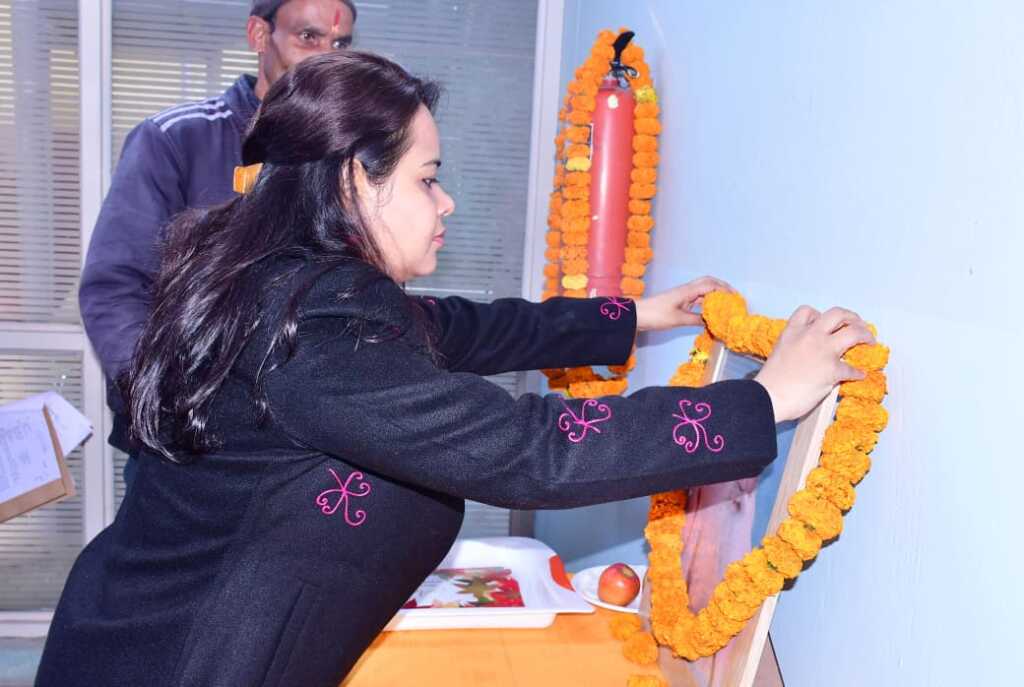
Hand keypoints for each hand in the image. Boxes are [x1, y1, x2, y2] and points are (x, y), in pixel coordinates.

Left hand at [634, 276, 733, 331]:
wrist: (637, 315)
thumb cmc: (656, 315)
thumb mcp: (678, 319)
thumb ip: (696, 319)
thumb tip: (712, 322)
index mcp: (687, 291)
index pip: (711, 285)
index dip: (724, 290)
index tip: (735, 298)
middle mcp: (686, 290)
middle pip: (708, 282)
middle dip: (722, 286)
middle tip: (733, 296)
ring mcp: (682, 295)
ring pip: (702, 289)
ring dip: (714, 292)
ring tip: (725, 302)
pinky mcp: (678, 301)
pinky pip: (696, 296)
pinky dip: (706, 300)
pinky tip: (709, 309)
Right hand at [753, 306, 874, 422]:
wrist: (768, 397)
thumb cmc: (770, 382)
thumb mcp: (780, 353)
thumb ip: (795, 346)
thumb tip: (811, 354)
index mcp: (793, 332)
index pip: (809, 311)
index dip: (820, 316)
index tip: (826, 325)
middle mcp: (810, 336)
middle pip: (837, 314)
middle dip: (852, 318)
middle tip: (857, 325)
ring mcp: (823, 351)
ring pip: (854, 332)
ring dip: (865, 335)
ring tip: (869, 341)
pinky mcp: (832, 369)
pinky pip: (852, 369)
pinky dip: (857, 372)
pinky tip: (859, 375)